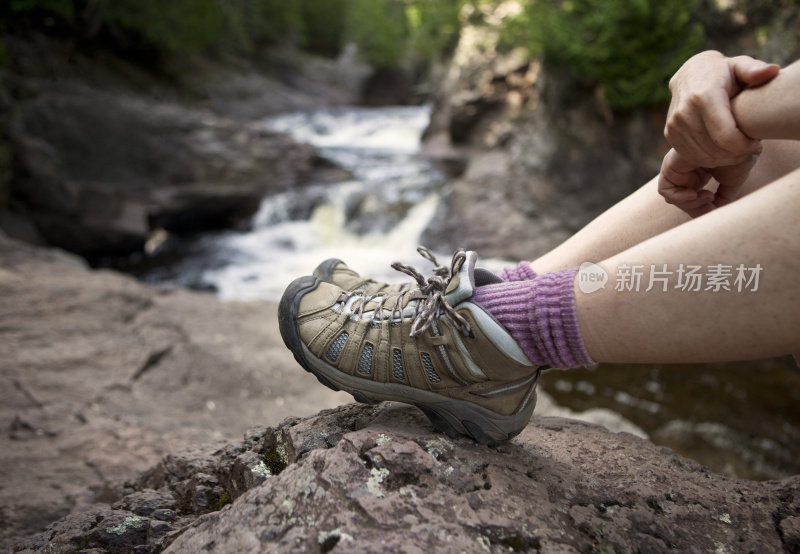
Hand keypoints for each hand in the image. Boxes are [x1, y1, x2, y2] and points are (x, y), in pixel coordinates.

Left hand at [658, 148, 758, 217]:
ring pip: (674, 199)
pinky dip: (678, 198)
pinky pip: (665, 190)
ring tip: (708, 197)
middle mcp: (687, 172)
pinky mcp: (670, 167)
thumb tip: (716, 214)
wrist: (737, 135)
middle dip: (698, 209)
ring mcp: (678, 169)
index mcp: (701, 174)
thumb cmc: (739, 153)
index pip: (696, 201)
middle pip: (684, 202)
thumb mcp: (732, 180)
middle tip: (713, 208)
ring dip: (690, 204)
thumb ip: (723, 197)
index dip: (705, 210)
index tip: (718, 208)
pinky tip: (695, 194)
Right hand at [665, 50, 778, 166]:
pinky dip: (710, 158)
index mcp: (703, 97)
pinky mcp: (669, 133)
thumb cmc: (723, 72)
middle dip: (736, 154)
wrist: (689, 74)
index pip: (725, 136)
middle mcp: (684, 113)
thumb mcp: (740, 66)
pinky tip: (723, 150)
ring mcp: (674, 125)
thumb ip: (755, 70)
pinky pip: (692, 156)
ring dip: (724, 159)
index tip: (756, 143)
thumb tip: (772, 71)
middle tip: (750, 148)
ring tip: (738, 149)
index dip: (744, 146)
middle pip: (715, 150)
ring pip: (704, 156)